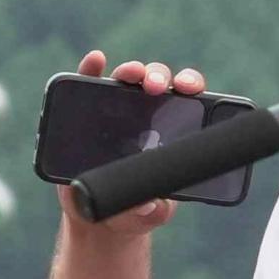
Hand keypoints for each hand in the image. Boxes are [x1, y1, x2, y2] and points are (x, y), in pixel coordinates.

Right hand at [57, 50, 208, 237]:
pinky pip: (87, 87)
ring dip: (131, 70)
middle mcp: (148, 115)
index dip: (191, 86)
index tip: (192, 89)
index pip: (187, 100)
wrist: (100, 219)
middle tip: (158, 87)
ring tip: (132, 74)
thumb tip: (150, 204)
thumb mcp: (150, 213)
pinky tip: (96, 59)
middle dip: (160, 76)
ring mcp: (117, 113)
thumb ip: (154, 210)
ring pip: (127, 80)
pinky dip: (90, 69)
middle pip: (158, 83)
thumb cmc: (135, 210)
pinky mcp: (86, 115)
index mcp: (174, 131)